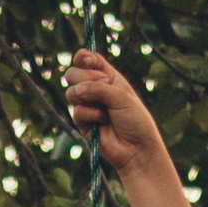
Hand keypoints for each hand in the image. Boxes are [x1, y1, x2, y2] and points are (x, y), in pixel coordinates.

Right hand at [66, 47, 167, 180]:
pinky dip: (90, 115)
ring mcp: (87, 106)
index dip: (83, 57)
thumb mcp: (121, 96)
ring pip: (70, 92)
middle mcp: (95, 89)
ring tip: (104, 109)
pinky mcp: (82, 123)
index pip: (88, 60)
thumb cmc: (136, 121)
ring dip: (87, 97)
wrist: (137, 149)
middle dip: (85, 77)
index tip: (87, 60)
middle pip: (73, 73)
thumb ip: (98, 88)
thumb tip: (76, 90)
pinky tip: (103, 123)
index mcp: (108, 77)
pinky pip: (77, 112)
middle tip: (102, 85)